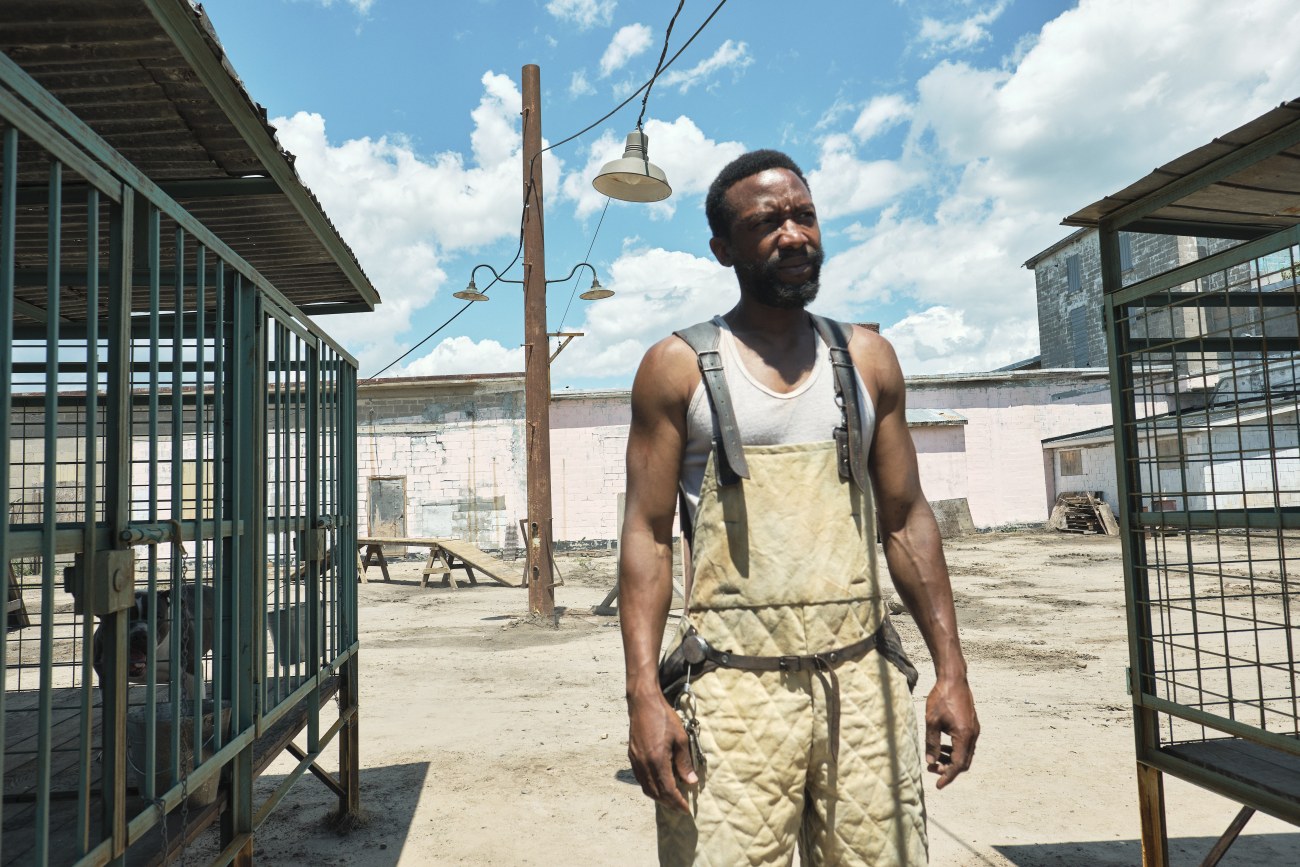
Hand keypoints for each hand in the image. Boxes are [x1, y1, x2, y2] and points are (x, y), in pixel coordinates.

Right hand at [627, 694, 696, 812]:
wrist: (643, 703)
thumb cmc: (664, 718)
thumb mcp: (680, 738)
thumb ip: (684, 762)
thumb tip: (691, 782)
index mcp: (657, 761)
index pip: (668, 790)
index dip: (677, 802)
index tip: (686, 809)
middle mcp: (644, 764)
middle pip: (655, 793)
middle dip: (669, 803)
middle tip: (680, 807)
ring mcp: (636, 761)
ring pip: (646, 788)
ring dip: (658, 797)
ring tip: (671, 798)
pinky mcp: (632, 756)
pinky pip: (640, 778)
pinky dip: (650, 786)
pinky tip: (658, 783)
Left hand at [924, 676, 977, 788]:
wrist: (954, 679)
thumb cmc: (941, 698)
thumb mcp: (932, 721)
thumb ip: (932, 743)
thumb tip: (931, 761)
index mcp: (964, 736)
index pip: (958, 765)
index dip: (948, 777)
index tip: (938, 785)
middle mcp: (973, 735)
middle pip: (964, 762)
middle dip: (949, 769)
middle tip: (932, 768)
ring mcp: (974, 730)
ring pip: (965, 754)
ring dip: (952, 759)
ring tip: (936, 758)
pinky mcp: (972, 725)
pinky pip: (966, 744)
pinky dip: (955, 750)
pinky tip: (942, 745)